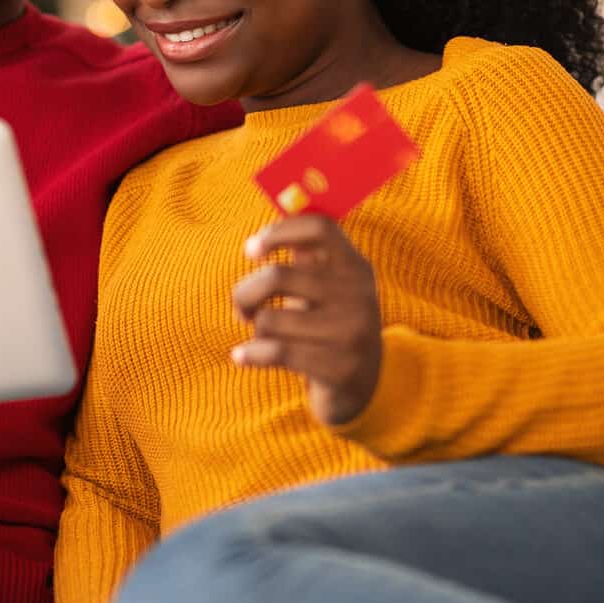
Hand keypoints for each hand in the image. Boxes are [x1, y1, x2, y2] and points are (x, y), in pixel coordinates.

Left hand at [230, 215, 383, 425]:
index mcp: (355, 267)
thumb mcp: (326, 287)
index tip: (250, 250)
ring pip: (270, 319)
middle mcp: (359, 295)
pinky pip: (277, 353)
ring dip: (255, 330)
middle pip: (277, 276)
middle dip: (245, 293)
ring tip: (261, 337)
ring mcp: (352, 333)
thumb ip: (306, 254)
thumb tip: (276, 214)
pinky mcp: (340, 369)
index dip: (279, 231)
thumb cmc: (329, 325)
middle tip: (242, 307)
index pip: (319, 228)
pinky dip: (250, 354)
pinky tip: (241, 356)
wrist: (363, 388)